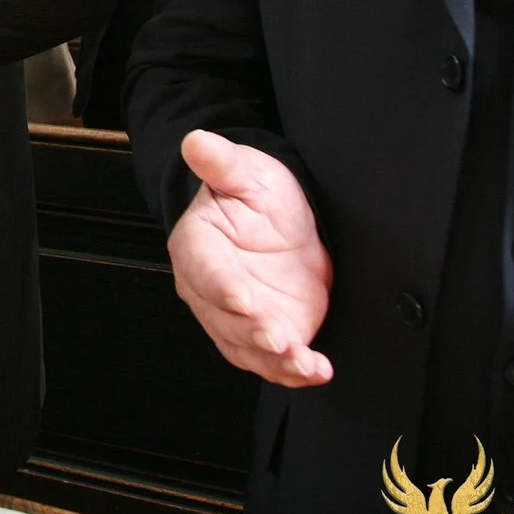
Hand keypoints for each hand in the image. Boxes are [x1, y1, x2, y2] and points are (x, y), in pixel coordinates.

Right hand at [167, 130, 334, 386]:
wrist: (284, 225)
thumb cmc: (258, 196)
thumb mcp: (247, 172)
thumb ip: (222, 163)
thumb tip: (196, 142)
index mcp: (197, 247)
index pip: (205, 272)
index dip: (224, 289)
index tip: (244, 300)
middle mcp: (210, 290)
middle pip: (226, 319)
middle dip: (254, 333)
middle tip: (280, 339)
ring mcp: (237, 317)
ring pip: (248, 347)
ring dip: (276, 360)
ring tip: (304, 362)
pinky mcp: (265, 335)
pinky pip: (273, 361)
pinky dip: (294, 371)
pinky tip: (317, 370)